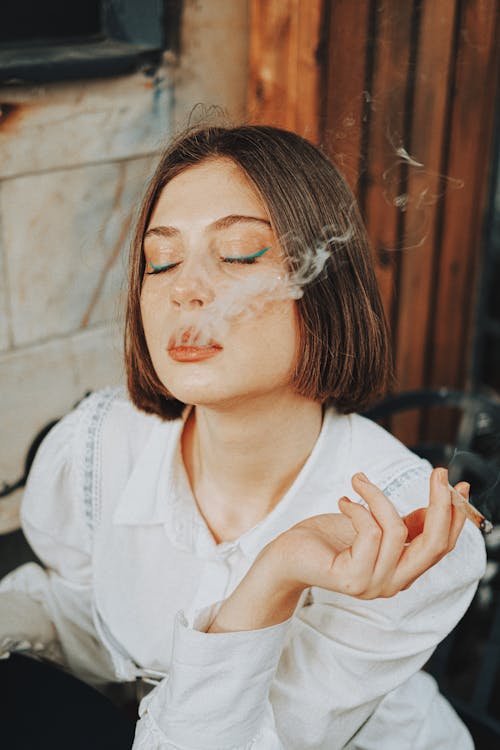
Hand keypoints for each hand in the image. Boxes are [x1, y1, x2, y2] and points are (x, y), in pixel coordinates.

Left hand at [277, 467, 467, 598]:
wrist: (287, 556)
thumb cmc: (328, 539)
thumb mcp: (372, 527)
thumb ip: (403, 525)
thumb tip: (435, 506)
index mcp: (403, 571)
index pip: (441, 547)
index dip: (455, 516)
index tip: (458, 484)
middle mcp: (393, 583)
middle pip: (433, 545)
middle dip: (440, 504)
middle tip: (438, 472)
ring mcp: (373, 584)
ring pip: (395, 530)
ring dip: (377, 496)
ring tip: (358, 482)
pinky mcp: (350, 577)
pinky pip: (369, 532)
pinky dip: (358, 508)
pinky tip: (343, 501)